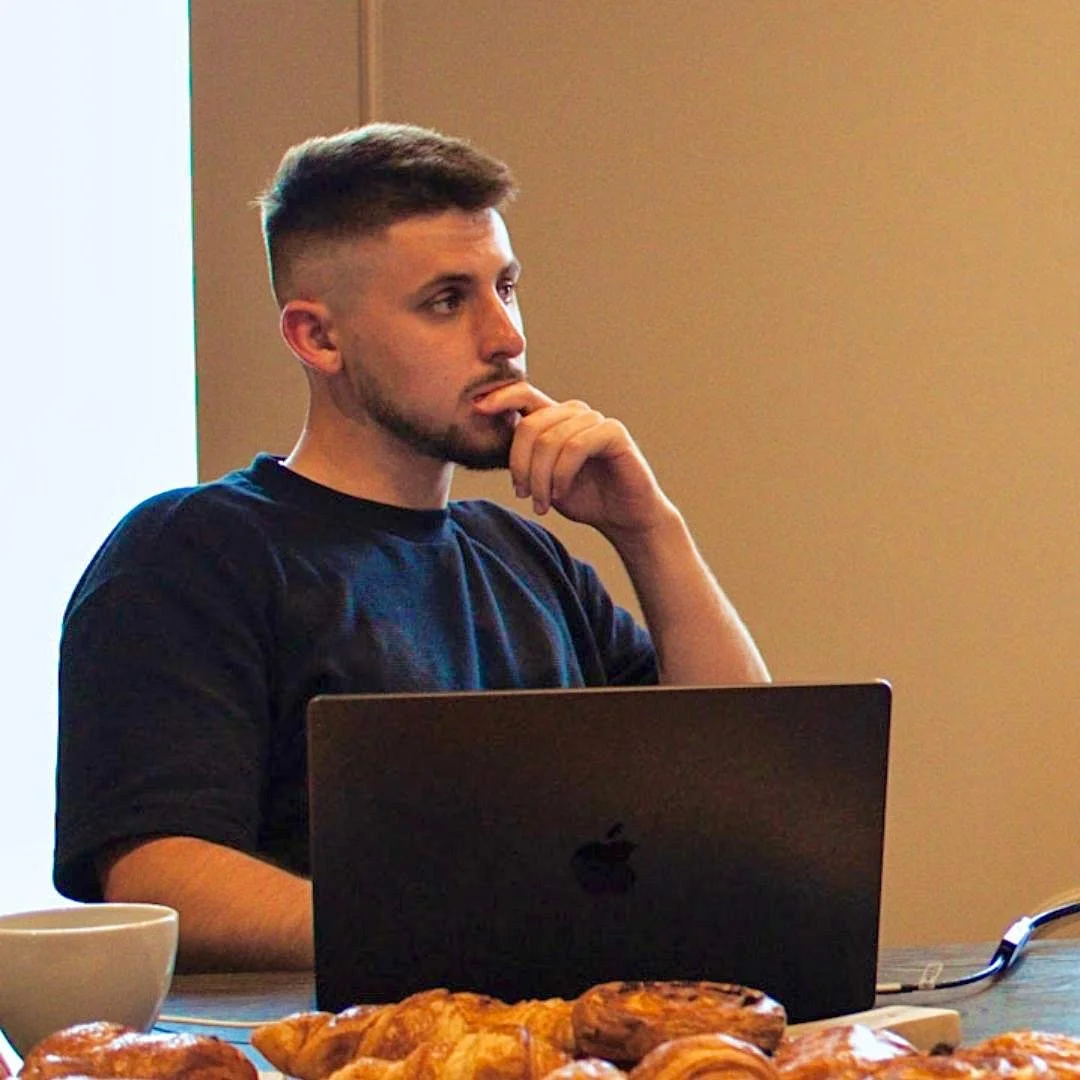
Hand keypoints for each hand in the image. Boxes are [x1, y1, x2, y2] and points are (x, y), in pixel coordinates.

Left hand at [472, 382, 674, 537]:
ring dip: (540, 478)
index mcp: (556, 418)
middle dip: (520, 465)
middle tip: (522, 494)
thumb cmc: (584, 497)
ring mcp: (595, 420)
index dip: (499, 397)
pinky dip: (562, 474)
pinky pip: (575, 447)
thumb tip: (487, 439)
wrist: (624, 518)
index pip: (523, 395)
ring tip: (542, 503)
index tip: (476, 409)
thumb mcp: (542, 478)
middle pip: (531, 425)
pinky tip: (561, 493)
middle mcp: (575, 413)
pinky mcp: (613, 432)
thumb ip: (522, 457)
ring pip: (550, 440)